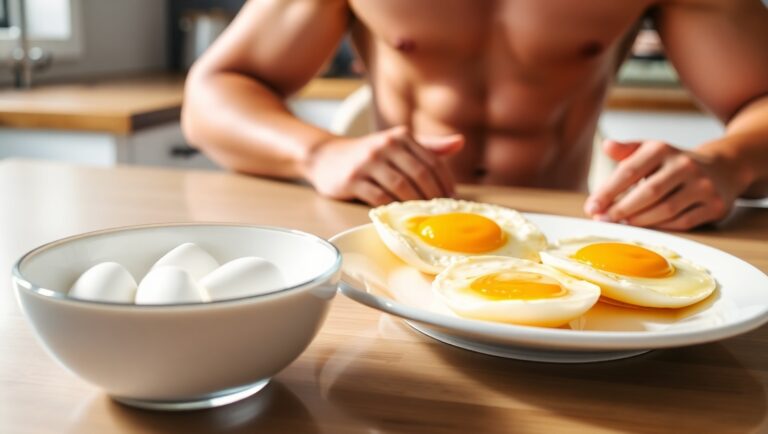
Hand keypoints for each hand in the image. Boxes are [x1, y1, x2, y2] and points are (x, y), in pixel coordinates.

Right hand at [304, 126, 463, 205]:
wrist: (326, 157)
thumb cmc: (369, 155)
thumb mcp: (397, 145)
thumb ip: (428, 146)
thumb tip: (459, 143)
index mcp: (400, 136)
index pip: (432, 160)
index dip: (445, 182)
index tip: (453, 200)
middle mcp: (385, 145)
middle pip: (420, 173)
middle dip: (434, 196)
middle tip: (442, 213)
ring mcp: (367, 162)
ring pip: (401, 186)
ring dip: (416, 203)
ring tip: (425, 217)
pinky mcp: (352, 179)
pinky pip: (379, 197)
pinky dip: (393, 208)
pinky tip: (401, 217)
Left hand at [584, 139, 737, 230]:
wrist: (723, 168)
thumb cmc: (672, 163)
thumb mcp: (650, 151)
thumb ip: (627, 151)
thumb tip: (606, 146)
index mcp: (662, 149)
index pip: (630, 171)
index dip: (608, 191)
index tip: (591, 207)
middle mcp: (685, 165)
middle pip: (648, 192)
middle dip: (622, 209)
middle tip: (603, 220)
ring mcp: (703, 185)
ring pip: (666, 209)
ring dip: (640, 220)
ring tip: (621, 224)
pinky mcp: (715, 205)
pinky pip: (683, 222)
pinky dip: (662, 227)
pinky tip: (646, 229)